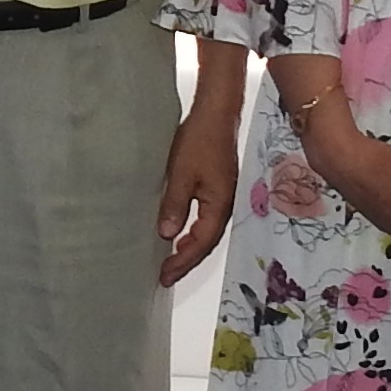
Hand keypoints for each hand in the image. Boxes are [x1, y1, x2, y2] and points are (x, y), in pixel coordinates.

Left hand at [155, 109, 241, 286]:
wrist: (216, 113)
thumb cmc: (200, 140)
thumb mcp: (182, 173)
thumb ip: (175, 204)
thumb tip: (167, 235)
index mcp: (219, 205)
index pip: (200, 243)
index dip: (182, 261)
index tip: (164, 275)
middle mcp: (225, 205)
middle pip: (206, 242)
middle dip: (186, 260)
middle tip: (165, 276)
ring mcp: (223, 196)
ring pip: (206, 231)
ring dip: (189, 247)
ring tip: (171, 261)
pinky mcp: (217, 188)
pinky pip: (205, 218)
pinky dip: (192, 232)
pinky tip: (180, 233)